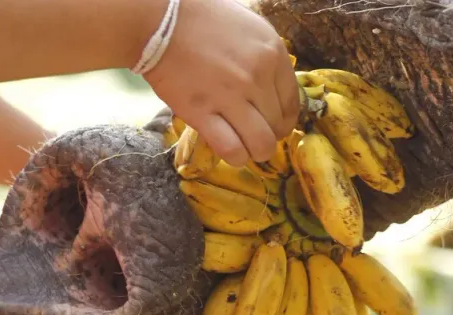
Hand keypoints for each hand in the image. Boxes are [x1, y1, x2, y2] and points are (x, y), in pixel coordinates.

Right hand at [143, 0, 299, 166]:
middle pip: (277, 126)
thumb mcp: (250, 30)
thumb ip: (267, 59)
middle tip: (256, 138)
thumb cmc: (204, 20)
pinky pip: (231, 148)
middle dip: (270, 138)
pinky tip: (231, 152)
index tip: (276, 127)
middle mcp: (256, 77)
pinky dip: (235, 156)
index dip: (285, 122)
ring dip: (256, 153)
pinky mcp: (201, 113)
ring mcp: (229, 96)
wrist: (160, 20)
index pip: (292, 104)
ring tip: (247, 150)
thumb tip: (275, 92)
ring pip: (260, 144)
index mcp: (272, 54)